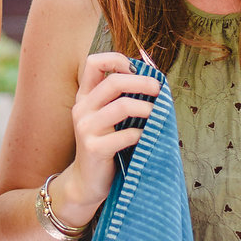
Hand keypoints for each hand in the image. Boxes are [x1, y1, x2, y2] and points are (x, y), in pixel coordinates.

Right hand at [61, 52, 160, 211]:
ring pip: (122, 106)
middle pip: (114, 82)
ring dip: (146, 108)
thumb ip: (118, 98)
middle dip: (142, 82)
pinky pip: (126, 135)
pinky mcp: (94, 148)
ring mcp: (86, 128)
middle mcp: (82, 109)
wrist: (86, 182)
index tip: (136, 69)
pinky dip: (141, 134)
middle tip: (159, 89)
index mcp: (84, 97)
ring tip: (157, 113)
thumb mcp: (105, 118)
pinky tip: (146, 138)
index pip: (93, 63)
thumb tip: (152, 80)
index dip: (116, 59)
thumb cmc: (104, 146)